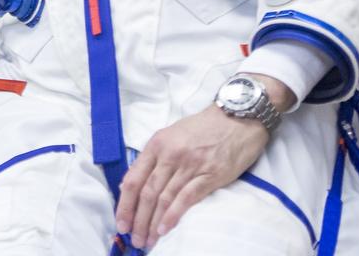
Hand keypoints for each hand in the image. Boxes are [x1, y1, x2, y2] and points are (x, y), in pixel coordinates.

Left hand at [115, 103, 270, 248]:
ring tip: (147, 240)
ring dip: (152, 223)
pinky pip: (186, 198)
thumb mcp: (171, 135)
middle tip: (134, 238)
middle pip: (147, 192)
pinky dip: (173, 216)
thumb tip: (134, 183)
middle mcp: (170, 155)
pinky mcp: (209, 175)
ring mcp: (189, 165)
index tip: (121, 222)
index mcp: (157, 144)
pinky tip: (164, 229)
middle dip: (137, 218)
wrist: (237, 118)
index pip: (134, 178)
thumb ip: (154, 158)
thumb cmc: (203, 127)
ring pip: (164, 198)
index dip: (125, 203)